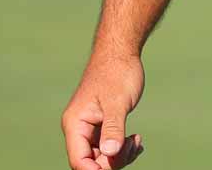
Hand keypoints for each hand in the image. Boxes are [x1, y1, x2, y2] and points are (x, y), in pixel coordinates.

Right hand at [61, 52, 145, 169]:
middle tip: (132, 146)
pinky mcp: (102, 126)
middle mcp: (79, 129)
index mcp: (75, 124)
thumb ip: (113, 128)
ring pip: (102, 156)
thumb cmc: (117, 73)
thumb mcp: (117, 102)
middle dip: (113, 161)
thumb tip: (110, 154)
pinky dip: (123, 148)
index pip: (79, 160)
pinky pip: (110, 147)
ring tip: (136, 141)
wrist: (120, 53)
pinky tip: (136, 140)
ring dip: (120, 155)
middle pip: (91, 162)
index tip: (117, 163)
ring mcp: (90, 128)